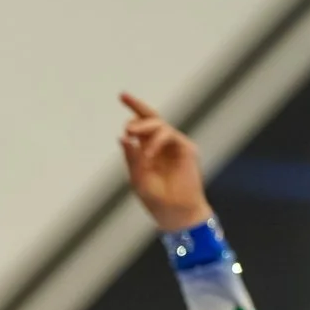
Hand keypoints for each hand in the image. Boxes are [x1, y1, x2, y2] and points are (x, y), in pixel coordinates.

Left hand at [118, 95, 212, 231]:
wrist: (176, 214)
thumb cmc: (156, 200)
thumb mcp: (138, 178)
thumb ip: (132, 158)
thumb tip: (123, 137)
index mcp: (148, 149)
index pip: (140, 124)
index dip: (134, 108)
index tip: (122, 95)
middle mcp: (162, 144)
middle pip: (152, 118)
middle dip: (138, 111)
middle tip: (128, 127)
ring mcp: (175, 145)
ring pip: (160, 125)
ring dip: (145, 129)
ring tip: (134, 140)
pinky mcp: (187, 149)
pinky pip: (170, 136)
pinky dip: (157, 142)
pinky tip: (148, 155)